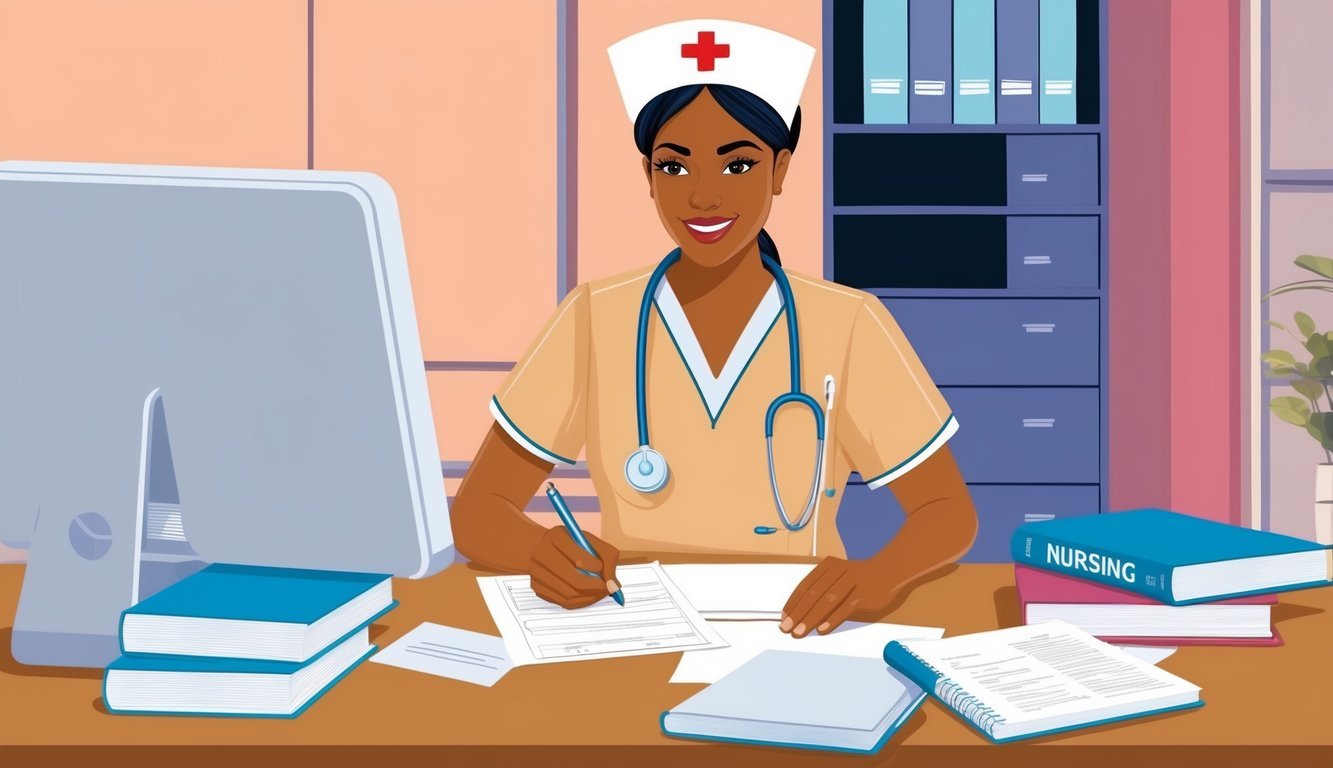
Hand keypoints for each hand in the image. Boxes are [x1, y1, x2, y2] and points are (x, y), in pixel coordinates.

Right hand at [528, 527, 620, 608]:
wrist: (541, 548)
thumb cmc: (572, 544)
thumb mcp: (591, 542)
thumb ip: (607, 558)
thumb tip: (614, 586)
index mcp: (556, 537)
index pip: (578, 557)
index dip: (595, 567)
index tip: (603, 569)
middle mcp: (542, 555)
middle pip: (574, 580)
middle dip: (596, 588)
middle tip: (608, 589)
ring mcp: (537, 573)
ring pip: (570, 594)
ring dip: (590, 597)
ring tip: (600, 592)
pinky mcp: (537, 588)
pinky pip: (563, 602)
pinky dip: (580, 602)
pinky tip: (588, 596)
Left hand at [779, 557, 901, 637]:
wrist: (888, 571)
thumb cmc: (859, 577)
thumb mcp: (838, 576)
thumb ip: (821, 589)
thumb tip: (800, 611)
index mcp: (827, 566)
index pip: (805, 586)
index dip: (792, 603)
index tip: (784, 617)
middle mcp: (838, 572)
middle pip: (813, 595)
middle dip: (797, 613)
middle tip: (786, 628)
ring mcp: (851, 582)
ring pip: (827, 602)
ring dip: (810, 618)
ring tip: (800, 631)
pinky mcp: (863, 594)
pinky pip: (845, 608)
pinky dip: (832, 619)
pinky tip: (822, 629)